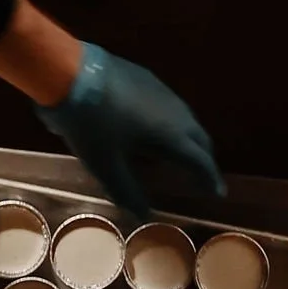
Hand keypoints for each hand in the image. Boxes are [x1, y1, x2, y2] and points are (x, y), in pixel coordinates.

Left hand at [35, 42, 223, 223]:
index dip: (210, 178)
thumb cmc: (91, 124)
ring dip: (190, 138)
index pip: (200, 160)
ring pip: (186, 118)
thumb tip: (143, 214)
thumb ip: (126, 191)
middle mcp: (174, 111)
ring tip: (183, 152)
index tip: (218, 193)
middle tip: (203, 175)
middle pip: (199, 137)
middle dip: (204, 158)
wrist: (70, 74)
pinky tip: (157, 126)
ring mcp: (161, 90)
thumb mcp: (105, 165)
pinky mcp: (145, 77)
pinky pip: (170, 104)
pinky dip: (174, 122)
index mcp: (170, 134)